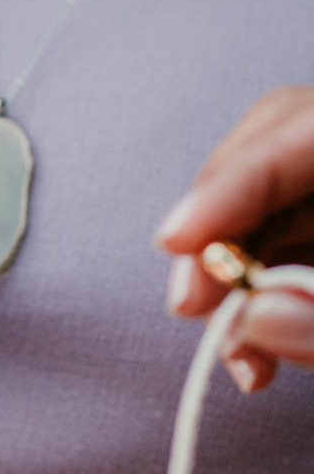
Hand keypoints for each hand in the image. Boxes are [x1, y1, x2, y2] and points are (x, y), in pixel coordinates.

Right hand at [156, 86, 313, 391]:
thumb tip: (253, 318)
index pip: (300, 127)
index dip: (231, 181)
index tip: (174, 241)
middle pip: (268, 153)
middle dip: (217, 228)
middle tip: (189, 303)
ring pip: (268, 200)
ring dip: (230, 275)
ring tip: (230, 346)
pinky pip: (285, 238)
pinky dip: (255, 291)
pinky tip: (251, 346)